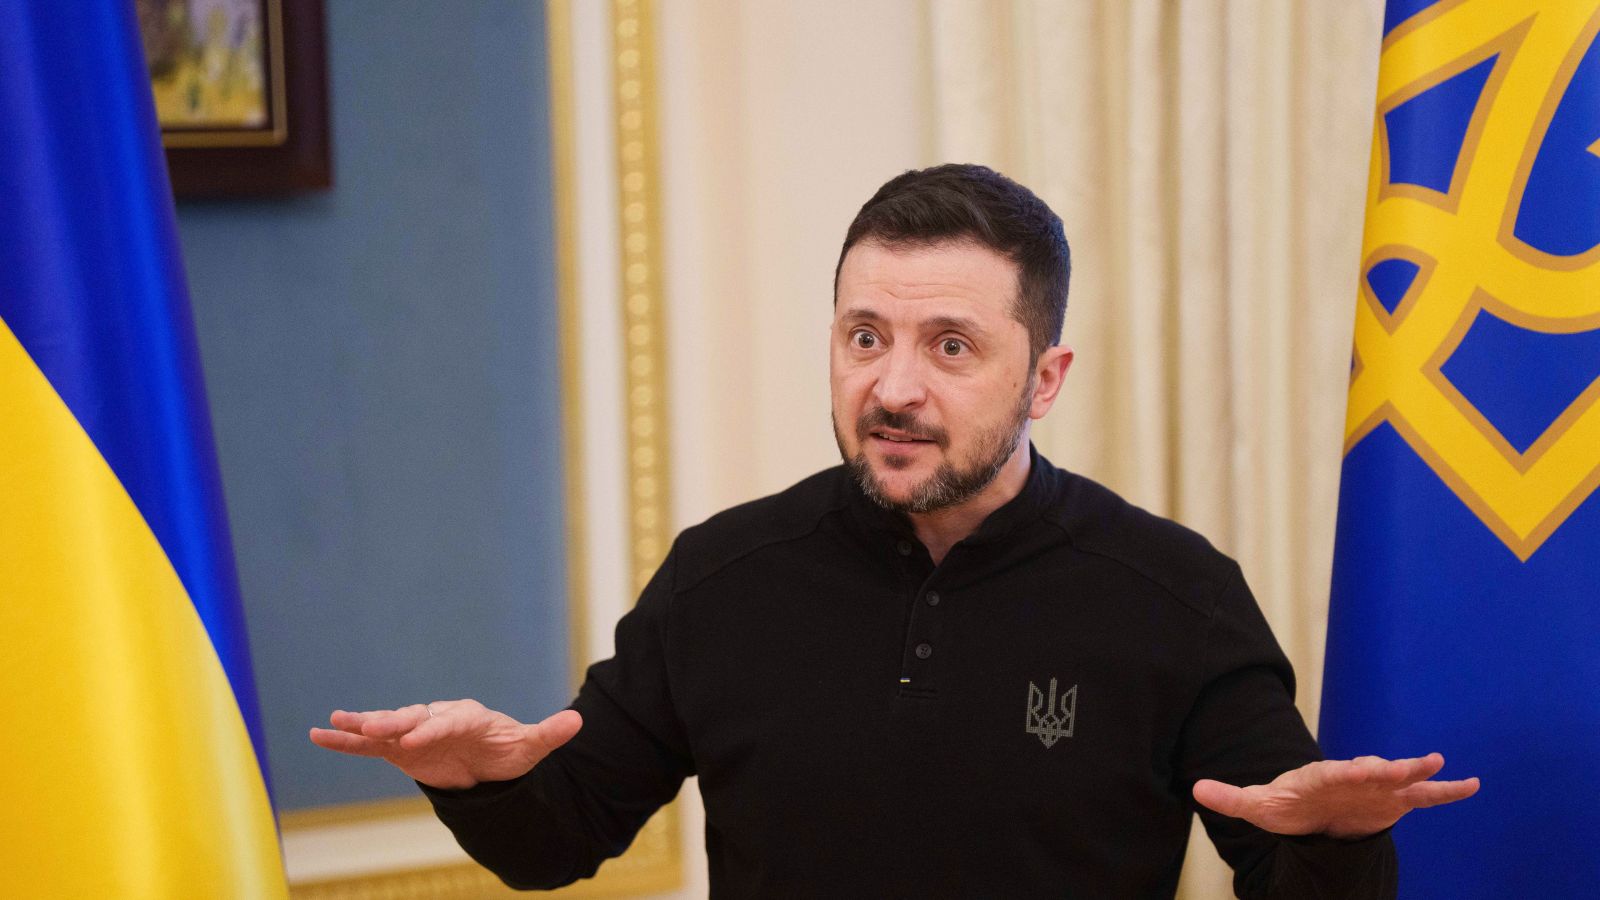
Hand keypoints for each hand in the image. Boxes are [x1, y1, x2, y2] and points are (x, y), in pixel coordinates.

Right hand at [308, 699, 581, 789]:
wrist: (488, 762)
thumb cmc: (507, 751)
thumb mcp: (531, 747)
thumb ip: (549, 734)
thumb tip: (578, 722)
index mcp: (466, 716)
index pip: (447, 721)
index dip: (432, 730)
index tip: (416, 741)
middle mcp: (436, 718)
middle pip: (413, 718)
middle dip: (394, 722)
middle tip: (372, 727)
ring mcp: (414, 732)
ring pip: (387, 727)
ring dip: (363, 725)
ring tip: (334, 723)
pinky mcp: (397, 748)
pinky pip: (368, 744)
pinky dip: (345, 740)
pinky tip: (318, 735)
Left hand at [1192, 752, 1479, 838]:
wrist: (1313, 811)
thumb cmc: (1287, 805)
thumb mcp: (1258, 805)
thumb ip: (1231, 798)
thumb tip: (1195, 789)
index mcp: (1321, 776)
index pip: (1335, 772)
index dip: (1348, 772)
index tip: (1362, 769)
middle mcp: (1353, 776)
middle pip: (1370, 770)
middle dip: (1385, 769)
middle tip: (1406, 765)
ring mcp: (1377, 787)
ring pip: (1400, 779)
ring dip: (1416, 771)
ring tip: (1437, 764)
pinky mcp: (1394, 801)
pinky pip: (1424, 795)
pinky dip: (1446, 790)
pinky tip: (1472, 785)